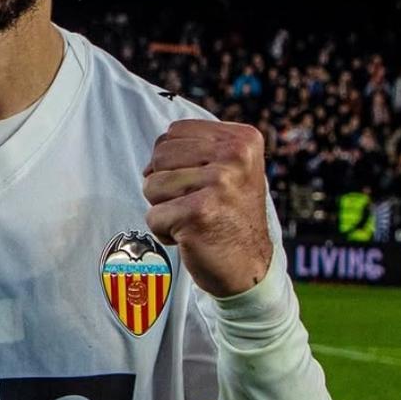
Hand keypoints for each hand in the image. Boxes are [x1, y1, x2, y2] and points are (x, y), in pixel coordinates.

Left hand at [142, 121, 271, 297]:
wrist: (249, 267)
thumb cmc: (230, 217)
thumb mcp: (231, 170)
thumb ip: (199, 149)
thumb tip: (151, 158)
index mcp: (242, 139)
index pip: (174, 132)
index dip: (173, 161)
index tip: (200, 184)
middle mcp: (235, 156)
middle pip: (159, 156)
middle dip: (165, 185)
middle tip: (195, 205)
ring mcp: (218, 183)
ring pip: (151, 185)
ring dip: (164, 208)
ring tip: (193, 219)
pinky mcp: (199, 213)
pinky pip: (153, 216)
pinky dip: (164, 231)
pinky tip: (190, 236)